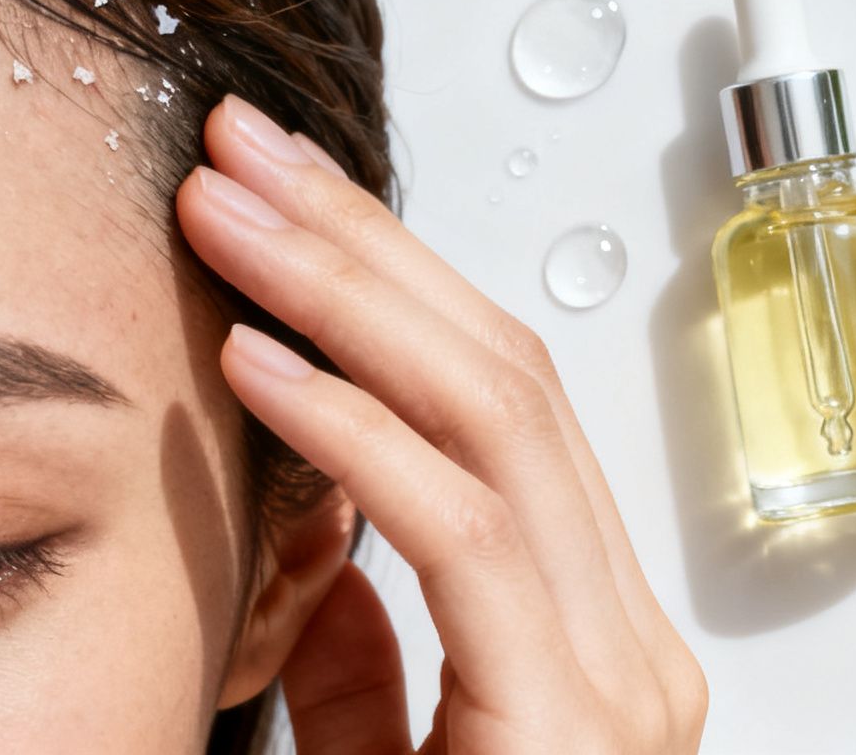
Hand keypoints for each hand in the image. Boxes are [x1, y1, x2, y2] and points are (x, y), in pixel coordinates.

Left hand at [175, 94, 707, 754]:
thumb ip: (369, 669)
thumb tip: (329, 559)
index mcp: (594, 641)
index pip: (499, 409)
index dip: (385, 285)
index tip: (275, 207)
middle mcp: (627, 643)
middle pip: (501, 377)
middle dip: (363, 247)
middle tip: (245, 155)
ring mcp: (619, 675)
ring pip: (490, 421)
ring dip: (344, 297)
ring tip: (228, 220)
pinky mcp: (571, 720)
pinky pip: (459, 530)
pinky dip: (352, 428)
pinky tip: (254, 361)